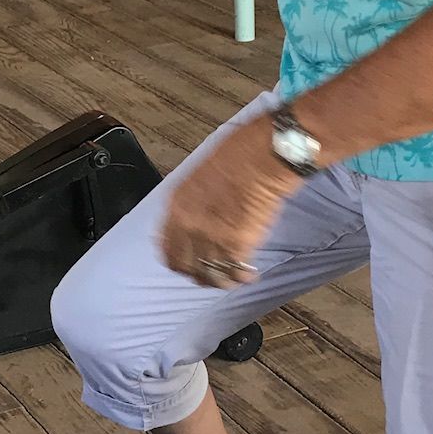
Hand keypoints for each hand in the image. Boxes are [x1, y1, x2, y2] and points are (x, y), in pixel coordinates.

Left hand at [160, 120, 293, 287]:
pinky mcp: (238, 244)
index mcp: (177, 205)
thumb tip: (197, 217)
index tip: (187, 266)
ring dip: (222, 280)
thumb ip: (193, 201)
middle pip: (186, 267)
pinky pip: (236, 272)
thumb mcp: (200, 174)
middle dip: (200, 275)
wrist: (265, 154)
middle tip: (212, 275)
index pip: (167, 249)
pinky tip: (249, 275)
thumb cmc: (240, 153)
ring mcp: (212, 236)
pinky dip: (242, 277)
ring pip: (211, 274)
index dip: (178, 262)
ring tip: (233, 278)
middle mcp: (189, 224)